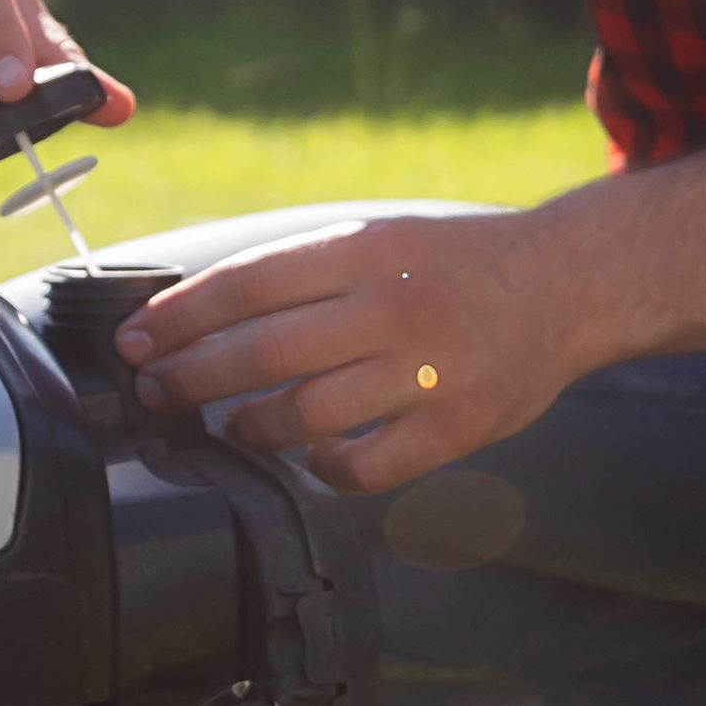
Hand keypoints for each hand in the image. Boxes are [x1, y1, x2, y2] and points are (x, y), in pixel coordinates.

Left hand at [117, 209, 599, 493]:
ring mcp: (429, 371)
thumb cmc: (457, 266)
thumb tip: (203, 310)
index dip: (181, 315)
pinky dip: (328, 467)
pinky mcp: (459, 426)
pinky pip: (369, 465)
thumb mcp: (384, 238)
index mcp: (369, 249)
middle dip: (192, 374)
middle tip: (154, 389)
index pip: (248, 283)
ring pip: (307, 412)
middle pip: (264, 350)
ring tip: (232, 427)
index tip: (137, 338)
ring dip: (253, 425)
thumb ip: (307, 272)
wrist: (568, 284)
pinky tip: (314, 458)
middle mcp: (395, 306)